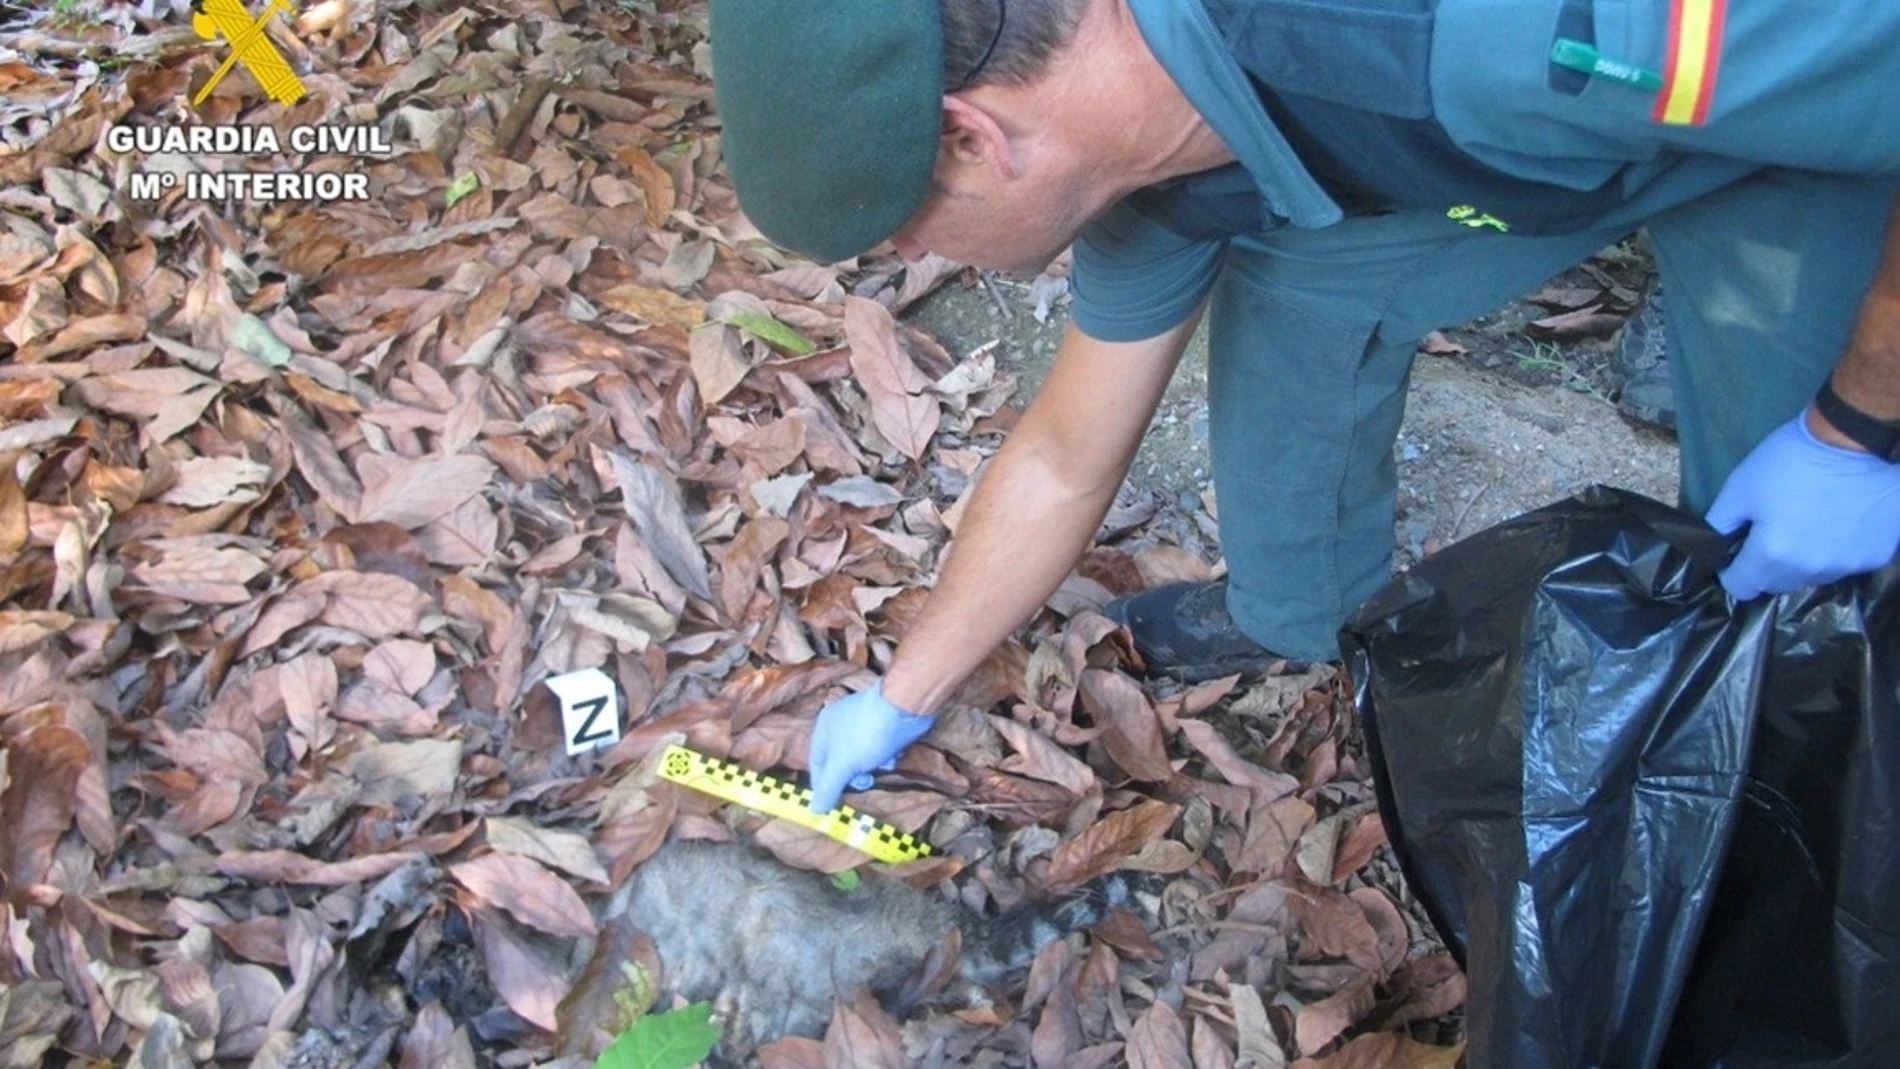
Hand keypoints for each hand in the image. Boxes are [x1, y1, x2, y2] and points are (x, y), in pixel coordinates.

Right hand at [806, 681, 934, 812]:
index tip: (834, 803)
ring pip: (861, 758)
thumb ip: (828, 788)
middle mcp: (841, 724)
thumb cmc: (867, 734)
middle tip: (866, 781)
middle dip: (854, 776)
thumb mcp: (843, 765)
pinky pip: (879, 748)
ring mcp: (863, 723)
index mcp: (824, 728)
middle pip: (840, 763)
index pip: (816, 764)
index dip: (824, 785)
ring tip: (883, 764)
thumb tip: (815, 811)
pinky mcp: (884, 725)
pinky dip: (886, 756)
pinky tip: (894, 754)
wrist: (906, 707)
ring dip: (872, 766)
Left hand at [1705, 411, 1899, 598]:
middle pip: (1777, 583)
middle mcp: (1811, 570)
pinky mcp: (1874, 556)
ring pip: (1812, 576)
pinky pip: (1845, 564)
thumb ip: (1720, 524)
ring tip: (1807, 524)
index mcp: (1773, 555)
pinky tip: (1837, 522)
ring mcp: (1847, 565)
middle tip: (1774, 530)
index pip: (1741, 587)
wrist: (1853, 439)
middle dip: (1767, 564)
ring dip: (1803, 560)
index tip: (1737, 551)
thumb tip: (1714, 547)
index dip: (1732, 571)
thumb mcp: (1739, 487)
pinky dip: (1837, 550)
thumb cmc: (1791, 460)